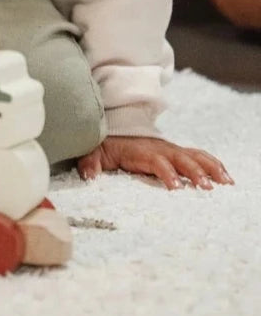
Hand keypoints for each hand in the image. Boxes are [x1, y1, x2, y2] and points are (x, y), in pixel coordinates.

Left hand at [77, 135, 233, 189]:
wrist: (111, 128)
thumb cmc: (104, 144)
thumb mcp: (92, 151)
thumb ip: (90, 162)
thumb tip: (90, 176)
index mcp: (139, 150)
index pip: (156, 161)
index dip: (166, 172)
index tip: (175, 187)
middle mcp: (158, 148)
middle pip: (180, 158)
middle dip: (194, 171)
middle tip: (207, 187)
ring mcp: (169, 149)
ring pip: (193, 155)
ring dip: (209, 167)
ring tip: (225, 182)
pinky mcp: (175, 152)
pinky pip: (197, 155)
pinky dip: (212, 164)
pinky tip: (225, 177)